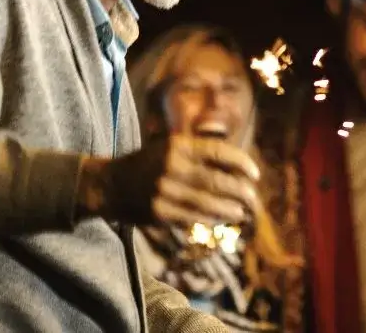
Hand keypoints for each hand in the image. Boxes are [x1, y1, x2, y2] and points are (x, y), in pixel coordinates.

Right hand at [78, 134, 260, 228]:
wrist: (110, 184)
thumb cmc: (149, 164)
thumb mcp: (170, 147)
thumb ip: (200, 152)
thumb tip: (239, 167)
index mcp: (178, 145)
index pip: (219, 151)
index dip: (241, 163)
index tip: (255, 174)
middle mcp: (171, 166)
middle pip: (216, 180)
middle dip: (240, 190)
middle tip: (253, 197)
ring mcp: (164, 190)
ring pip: (206, 202)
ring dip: (229, 209)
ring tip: (242, 212)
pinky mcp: (158, 212)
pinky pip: (192, 218)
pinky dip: (211, 219)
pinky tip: (221, 220)